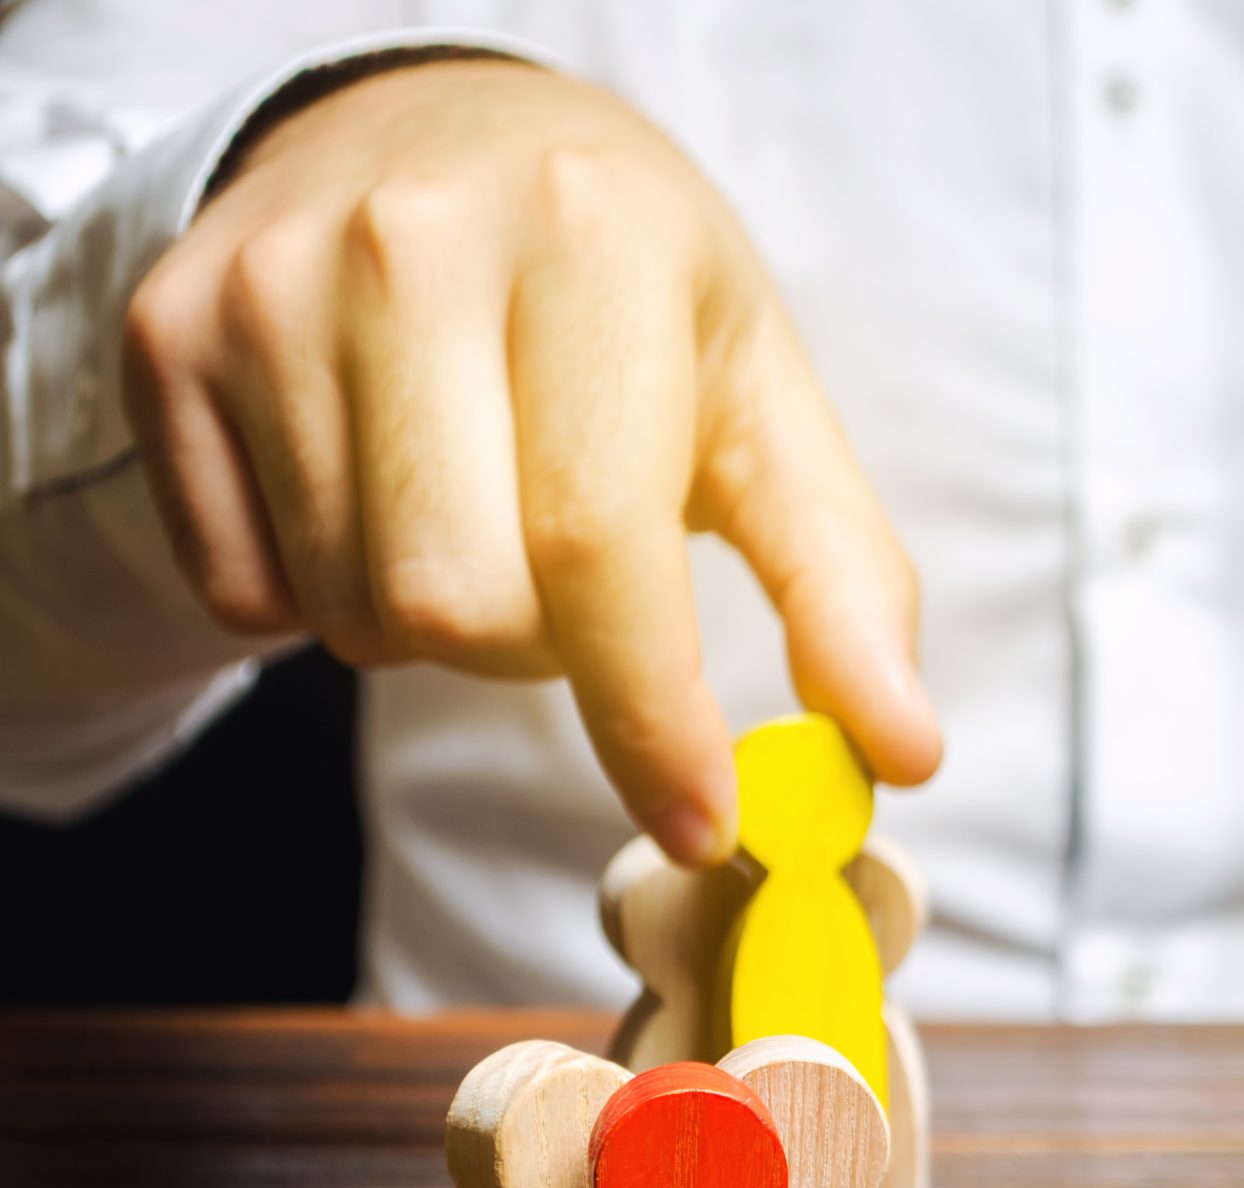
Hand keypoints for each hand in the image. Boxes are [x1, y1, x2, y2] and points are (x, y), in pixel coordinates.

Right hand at [122, 58, 940, 865]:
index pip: (599, 541)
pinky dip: (325, 596)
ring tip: (484, 510)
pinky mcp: (168, 336)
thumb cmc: (631, 286)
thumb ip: (844, 581)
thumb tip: (899, 747)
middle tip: (578, 573)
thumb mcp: (764, 401)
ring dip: (441, 626)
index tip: (702, 820)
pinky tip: (379, 495)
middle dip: (542, 651)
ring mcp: (268, 287)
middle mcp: (414, 245)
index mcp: (595, 242)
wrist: (446, 134)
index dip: (649, 714)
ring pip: (353, 611)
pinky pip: (243, 589)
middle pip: (457, 604)